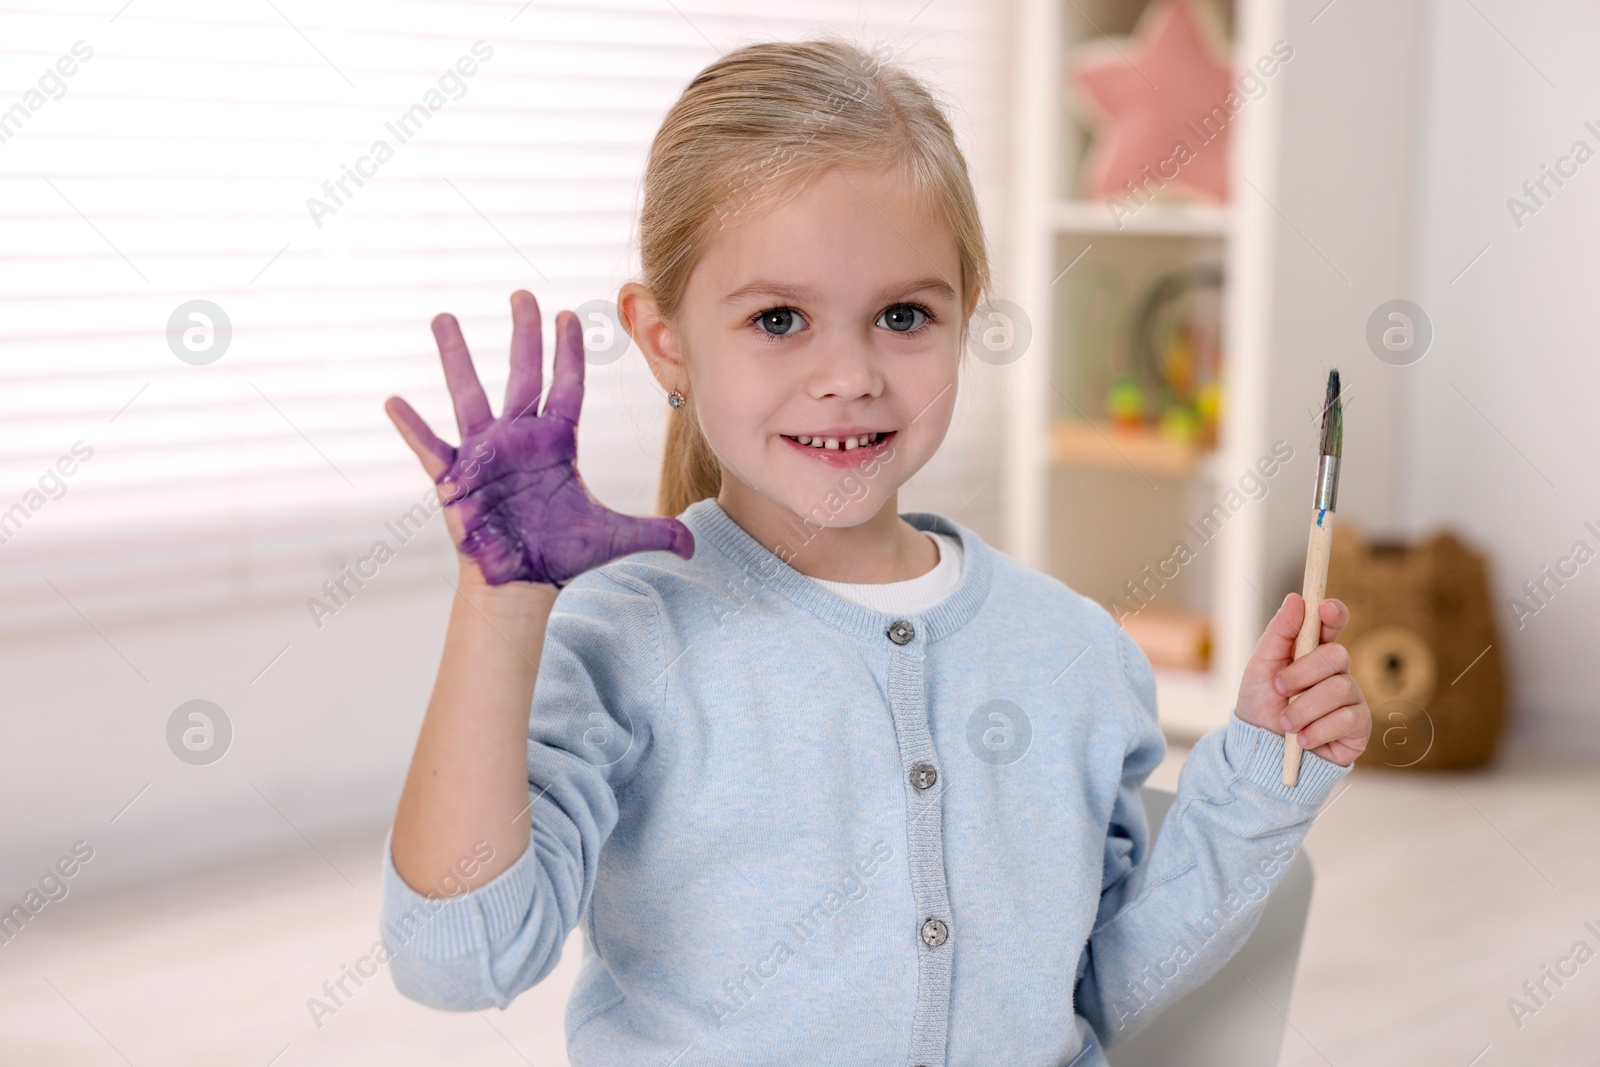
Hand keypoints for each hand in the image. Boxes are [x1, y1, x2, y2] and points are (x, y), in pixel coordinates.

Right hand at [383, 290, 694, 587]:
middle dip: (523, 334)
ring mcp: (483, 453)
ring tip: (442, 317)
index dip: (569, 352)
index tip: (570, 314)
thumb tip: (695, 544)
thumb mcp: (616, 538)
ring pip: (469, 394)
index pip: (566, 386)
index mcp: (556, 443)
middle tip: (521, 294)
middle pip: (522, 374)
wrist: (521, 582)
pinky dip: (412, 427)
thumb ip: (656, 533)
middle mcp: (519, 438)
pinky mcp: (454, 478)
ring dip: (456, 357)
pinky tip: (394, 401)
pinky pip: (430, 447)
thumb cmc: (561, 553)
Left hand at [1235, 593, 1371, 766]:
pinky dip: (1316, 730)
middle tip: (1279, 688)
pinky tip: (1303, 740)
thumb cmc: (1261, 707)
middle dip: (1303, 672)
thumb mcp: (1260, 668)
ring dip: (1304, 708)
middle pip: (1337, 656)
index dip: (1333, 614)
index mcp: (1313, 653)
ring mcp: (1351, 700)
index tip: (1324, 609)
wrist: (1261, 753)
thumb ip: (1279, 634)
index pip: (1333, 625)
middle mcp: (1337, 673)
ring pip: (1340, 689)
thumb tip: (1296, 599)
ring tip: (1286, 723)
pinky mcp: (1358, 728)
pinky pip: (1347, 719)